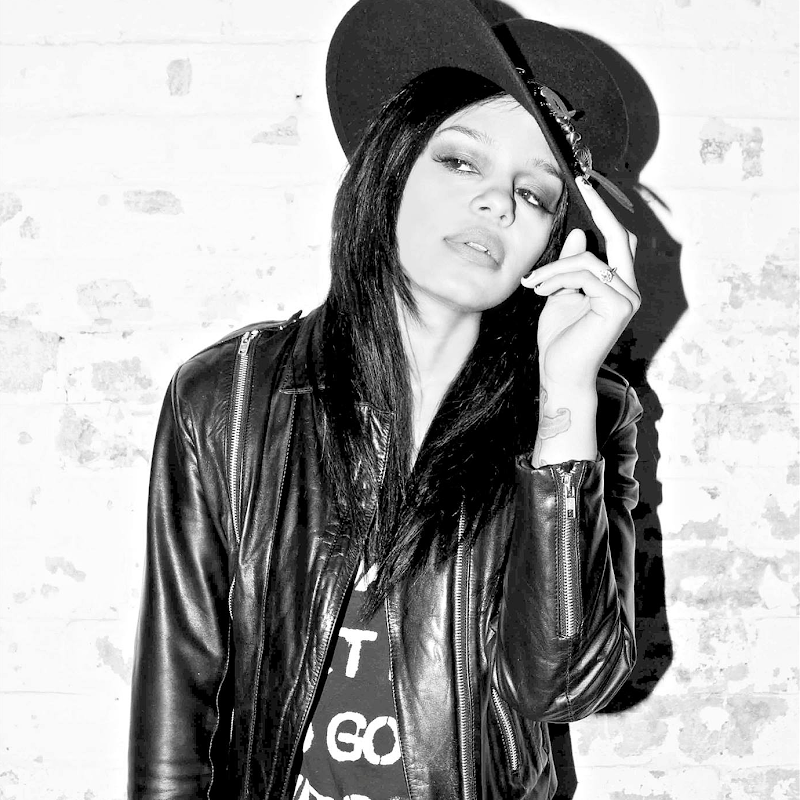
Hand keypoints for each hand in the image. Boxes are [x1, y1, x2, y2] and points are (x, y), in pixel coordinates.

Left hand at [521, 180, 639, 389]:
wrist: (559, 374)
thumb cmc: (559, 340)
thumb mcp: (559, 295)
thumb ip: (569, 268)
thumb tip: (579, 235)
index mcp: (617, 284)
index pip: (617, 241)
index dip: (605, 213)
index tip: (587, 188)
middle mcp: (629, 289)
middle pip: (619, 238)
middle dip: (600, 209)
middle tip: (581, 185)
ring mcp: (627, 297)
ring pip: (589, 260)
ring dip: (554, 269)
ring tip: (532, 284)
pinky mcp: (619, 306)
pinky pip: (586, 275)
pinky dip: (558, 279)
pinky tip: (540, 292)